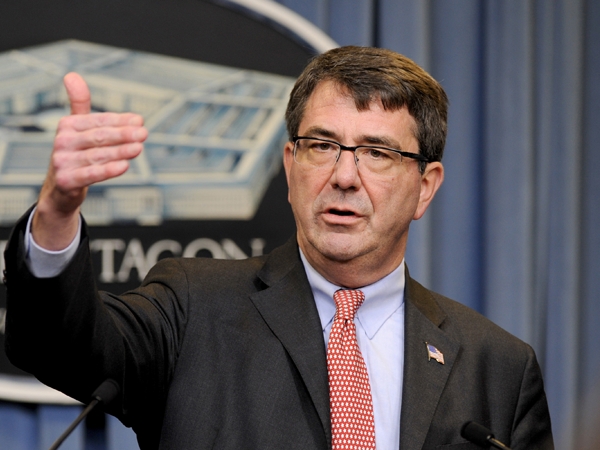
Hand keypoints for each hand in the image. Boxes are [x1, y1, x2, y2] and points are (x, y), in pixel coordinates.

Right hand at [32, 72, 147, 249]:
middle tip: (143, 133)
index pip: (98, 121)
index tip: (139, 120)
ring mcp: (63, 162)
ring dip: (120, 151)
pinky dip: (108, 170)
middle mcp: (62, 142)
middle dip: (123, 134)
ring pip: (98, 155)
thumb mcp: (76, 129)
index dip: (119, 120)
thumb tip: (72, 75)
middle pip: (99, 137)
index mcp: (67, 126)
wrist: (61, 190)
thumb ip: (80, 104)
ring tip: (139, 147)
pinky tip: (124, 166)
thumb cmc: (75, 154)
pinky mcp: (66, 181)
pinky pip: (91, 174)